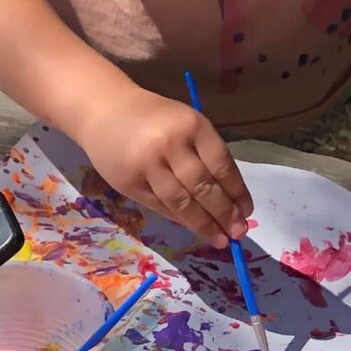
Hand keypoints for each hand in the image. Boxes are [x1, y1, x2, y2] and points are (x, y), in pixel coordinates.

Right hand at [77, 88, 253, 248]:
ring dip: (203, 224)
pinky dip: (178, 218)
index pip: (222, 166)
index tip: (247, 212)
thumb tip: (228, 200)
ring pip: (182, 202)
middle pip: (204, 188)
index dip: (237, 193)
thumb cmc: (153, 118)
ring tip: (219, 239)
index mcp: (192, 126)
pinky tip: (191, 226)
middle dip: (224, 214)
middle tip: (238, 233)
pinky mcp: (129, 182)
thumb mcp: (185, 124)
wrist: (103, 110)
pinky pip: (159, 206)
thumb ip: (204, 155)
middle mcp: (170, 145)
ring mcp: (147, 165)